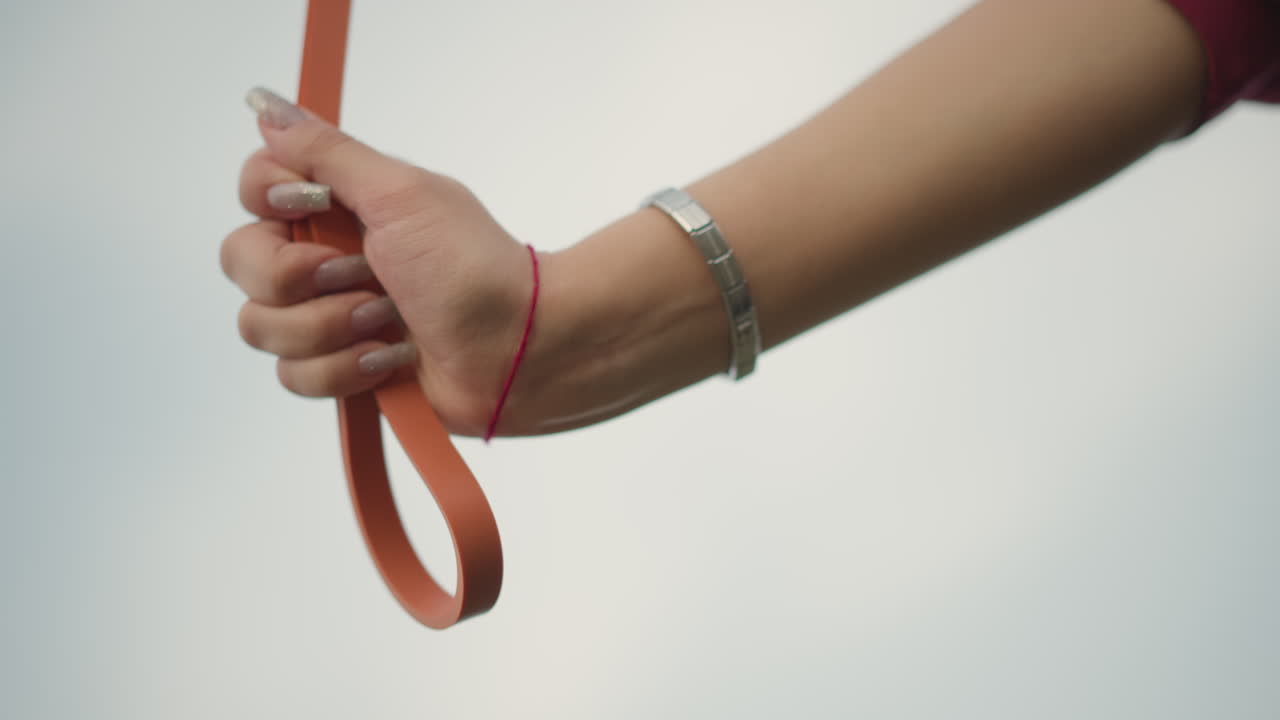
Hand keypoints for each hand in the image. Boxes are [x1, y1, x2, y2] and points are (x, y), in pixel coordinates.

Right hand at [223, 88, 534, 436]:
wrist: (517, 350)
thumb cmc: (473, 267)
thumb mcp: (401, 194)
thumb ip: (328, 153)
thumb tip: (268, 106)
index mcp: (339, 207)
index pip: (254, 189)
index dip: (269, 201)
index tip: (314, 206)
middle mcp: (324, 257)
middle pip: (241, 262)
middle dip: (299, 277)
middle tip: (362, 274)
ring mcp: (328, 316)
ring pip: (260, 326)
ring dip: (328, 327)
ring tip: (387, 322)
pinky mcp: (339, 369)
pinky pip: (294, 375)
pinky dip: (344, 370)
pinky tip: (389, 360)